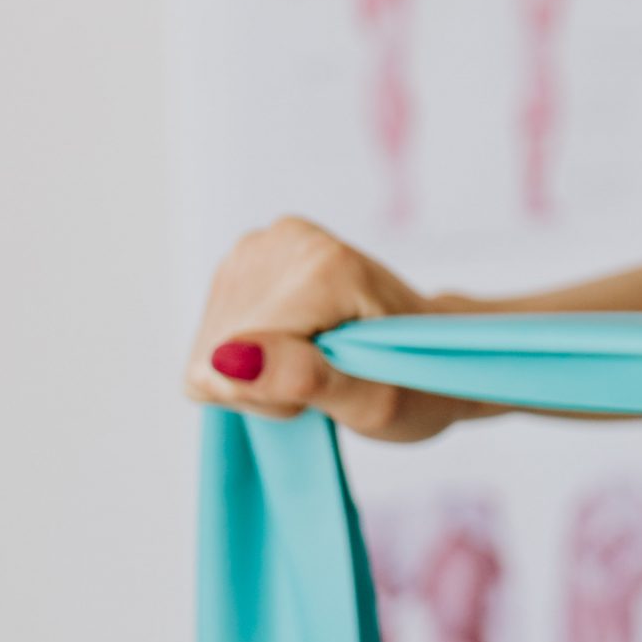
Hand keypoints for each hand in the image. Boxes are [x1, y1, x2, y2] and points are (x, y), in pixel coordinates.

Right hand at [181, 215, 466, 441]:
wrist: (431, 348)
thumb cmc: (414, 381)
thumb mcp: (372, 401)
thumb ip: (300, 378)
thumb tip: (226, 359)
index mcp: (322, 265)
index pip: (235, 362)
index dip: (276, 396)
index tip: (333, 387)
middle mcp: (281, 240)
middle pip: (218, 351)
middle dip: (266, 383)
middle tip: (327, 376)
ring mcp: (258, 245)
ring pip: (210, 347)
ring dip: (257, 372)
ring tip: (315, 360)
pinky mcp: (242, 259)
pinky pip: (211, 338)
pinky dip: (248, 358)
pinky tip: (292, 347)